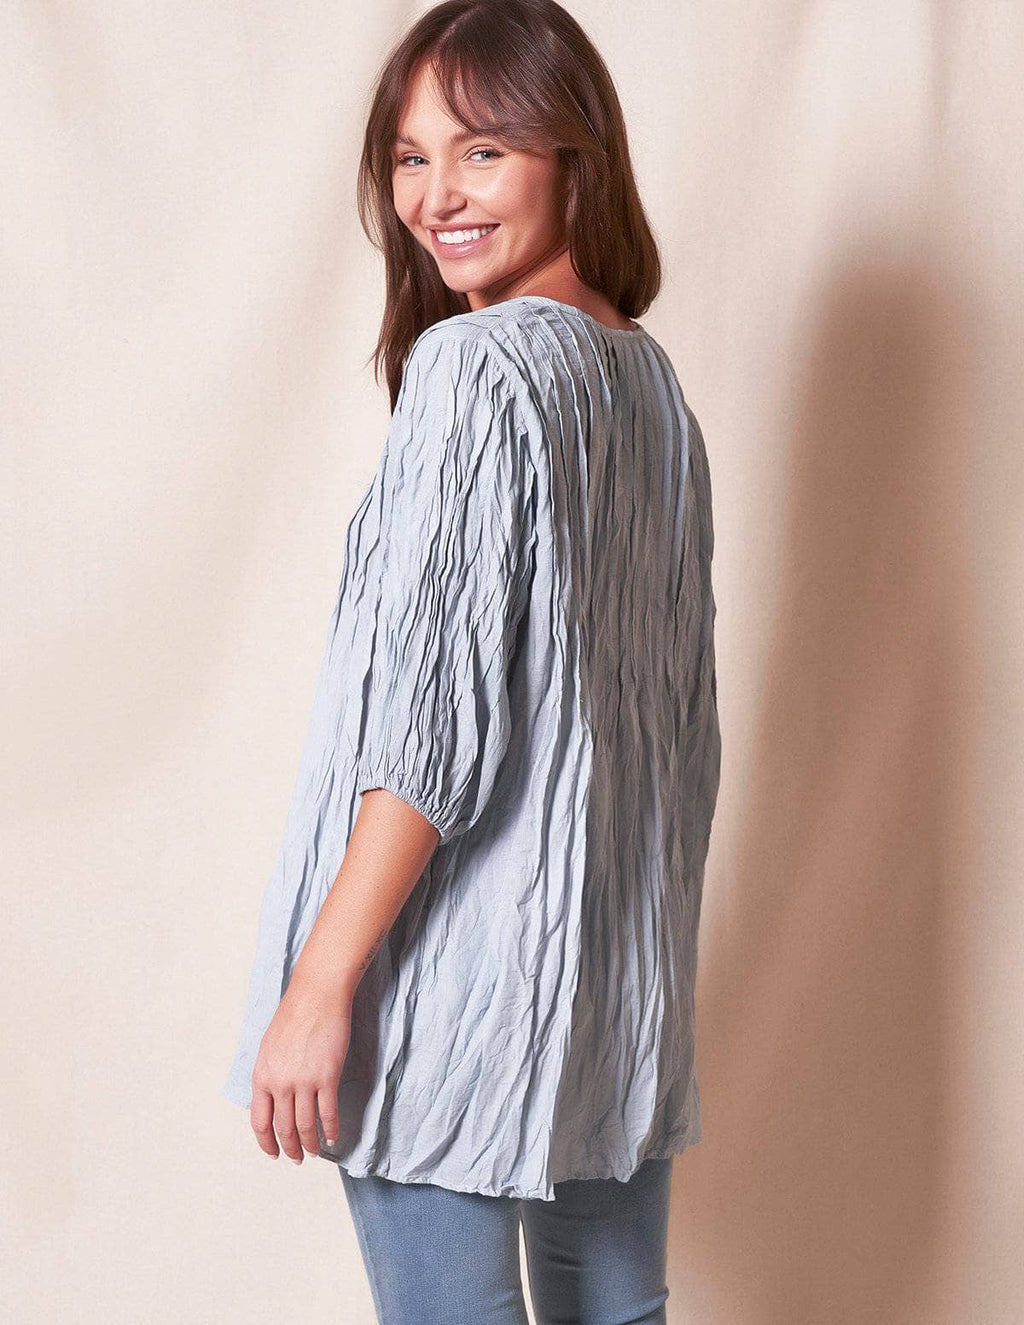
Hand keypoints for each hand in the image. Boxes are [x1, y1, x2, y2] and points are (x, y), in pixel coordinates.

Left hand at [249, 975, 351, 1164]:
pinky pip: (328, 1113)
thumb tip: (273, 1097)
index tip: (274, 1153)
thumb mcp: (269, 1047)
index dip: (267, 1142)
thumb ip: (270, 1074)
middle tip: (297, 1159)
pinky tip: (334, 1137)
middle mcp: (280, 1083)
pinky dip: (331, 1129)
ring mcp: (303, 1081)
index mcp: (262, 1076)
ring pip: (306, 1126)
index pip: (260, 1121)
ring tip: (316, 1152)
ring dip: (311, 1144)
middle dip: (290, 1148)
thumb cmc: (295, 1015)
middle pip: (283, 1128)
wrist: (316, 995)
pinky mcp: (327, 1077)